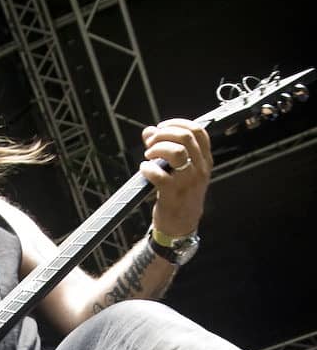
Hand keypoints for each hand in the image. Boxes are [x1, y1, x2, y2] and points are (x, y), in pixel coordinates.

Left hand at [140, 118, 212, 237]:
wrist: (181, 226)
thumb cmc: (180, 196)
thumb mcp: (181, 171)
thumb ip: (166, 148)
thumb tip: (149, 131)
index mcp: (205, 161)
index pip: (198, 131)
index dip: (178, 123)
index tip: (162, 126)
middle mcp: (200, 169)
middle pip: (185, 137)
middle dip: (164, 134)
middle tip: (151, 142)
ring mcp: (188, 182)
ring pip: (176, 152)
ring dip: (158, 148)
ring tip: (149, 155)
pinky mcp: (173, 194)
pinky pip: (159, 174)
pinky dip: (148, 169)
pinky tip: (144, 169)